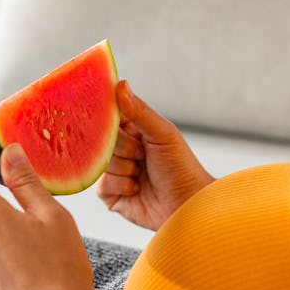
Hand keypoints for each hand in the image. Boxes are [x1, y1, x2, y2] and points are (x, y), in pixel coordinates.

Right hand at [98, 80, 214, 230]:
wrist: (188, 205)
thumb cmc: (182, 168)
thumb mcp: (163, 134)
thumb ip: (139, 111)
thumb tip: (120, 83)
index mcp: (134, 131)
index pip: (109, 117)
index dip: (107, 118)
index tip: (110, 119)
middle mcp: (122, 150)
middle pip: (102, 141)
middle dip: (124, 148)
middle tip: (142, 154)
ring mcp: (115, 172)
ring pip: (101, 163)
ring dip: (125, 169)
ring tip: (143, 175)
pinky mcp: (111, 195)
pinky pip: (101, 184)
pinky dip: (121, 186)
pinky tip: (137, 189)